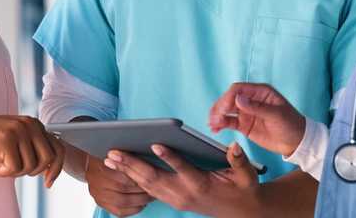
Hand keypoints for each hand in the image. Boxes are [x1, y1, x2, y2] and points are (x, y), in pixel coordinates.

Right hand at [0, 115, 64, 186]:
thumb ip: (33, 147)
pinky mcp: (5, 140)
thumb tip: (50, 167)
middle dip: (35, 172)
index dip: (57, 168)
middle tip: (17, 171)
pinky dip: (4, 173)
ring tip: (2, 167)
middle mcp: (29, 124)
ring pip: (30, 166)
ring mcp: (18, 131)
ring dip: (15, 172)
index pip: (58, 147)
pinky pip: (14, 168)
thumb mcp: (15, 138)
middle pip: (47, 158)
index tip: (49, 181)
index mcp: (34, 123)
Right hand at [85, 154, 153, 216]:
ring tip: (150, 196)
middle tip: (153, 187)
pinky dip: (132, 209)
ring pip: (122, 201)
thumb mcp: (114, 151)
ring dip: (140, 200)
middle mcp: (97, 182)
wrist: (91, 165)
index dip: (136, 176)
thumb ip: (125, 157)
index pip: (121, 174)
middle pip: (122, 188)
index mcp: (100, 167)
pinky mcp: (101, 203)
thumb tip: (143, 158)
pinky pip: (119, 211)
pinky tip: (141, 204)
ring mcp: (98, 194)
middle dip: (141, 189)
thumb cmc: (107, 157)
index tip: (149, 176)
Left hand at [105, 143, 260, 217]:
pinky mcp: (173, 200)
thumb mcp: (247, 176)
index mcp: (202, 184)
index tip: (155, 144)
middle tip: (113, 152)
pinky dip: (133, 178)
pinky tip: (120, 168)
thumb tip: (233, 145)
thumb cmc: (244, 190)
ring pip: (147, 185)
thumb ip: (239, 160)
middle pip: (154, 178)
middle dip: (132, 165)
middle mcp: (185, 193)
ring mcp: (176, 199)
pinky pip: (149, 190)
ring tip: (109, 158)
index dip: (169, 157)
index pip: (183, 169)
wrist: (242, 213)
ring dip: (127, 172)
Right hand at [209, 82, 306, 156]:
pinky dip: (220, 124)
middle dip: (220, 107)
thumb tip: (238, 99)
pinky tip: (214, 128)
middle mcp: (251, 100)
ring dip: (217, 115)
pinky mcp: (244, 125)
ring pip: (226, 110)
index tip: (223, 109)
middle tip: (214, 118)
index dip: (228, 97)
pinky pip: (229, 122)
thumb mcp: (276, 115)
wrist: (297, 143)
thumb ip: (257, 107)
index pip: (238, 89)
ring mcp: (246, 112)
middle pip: (229, 99)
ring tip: (212, 124)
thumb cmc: (291, 124)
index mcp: (260, 92)